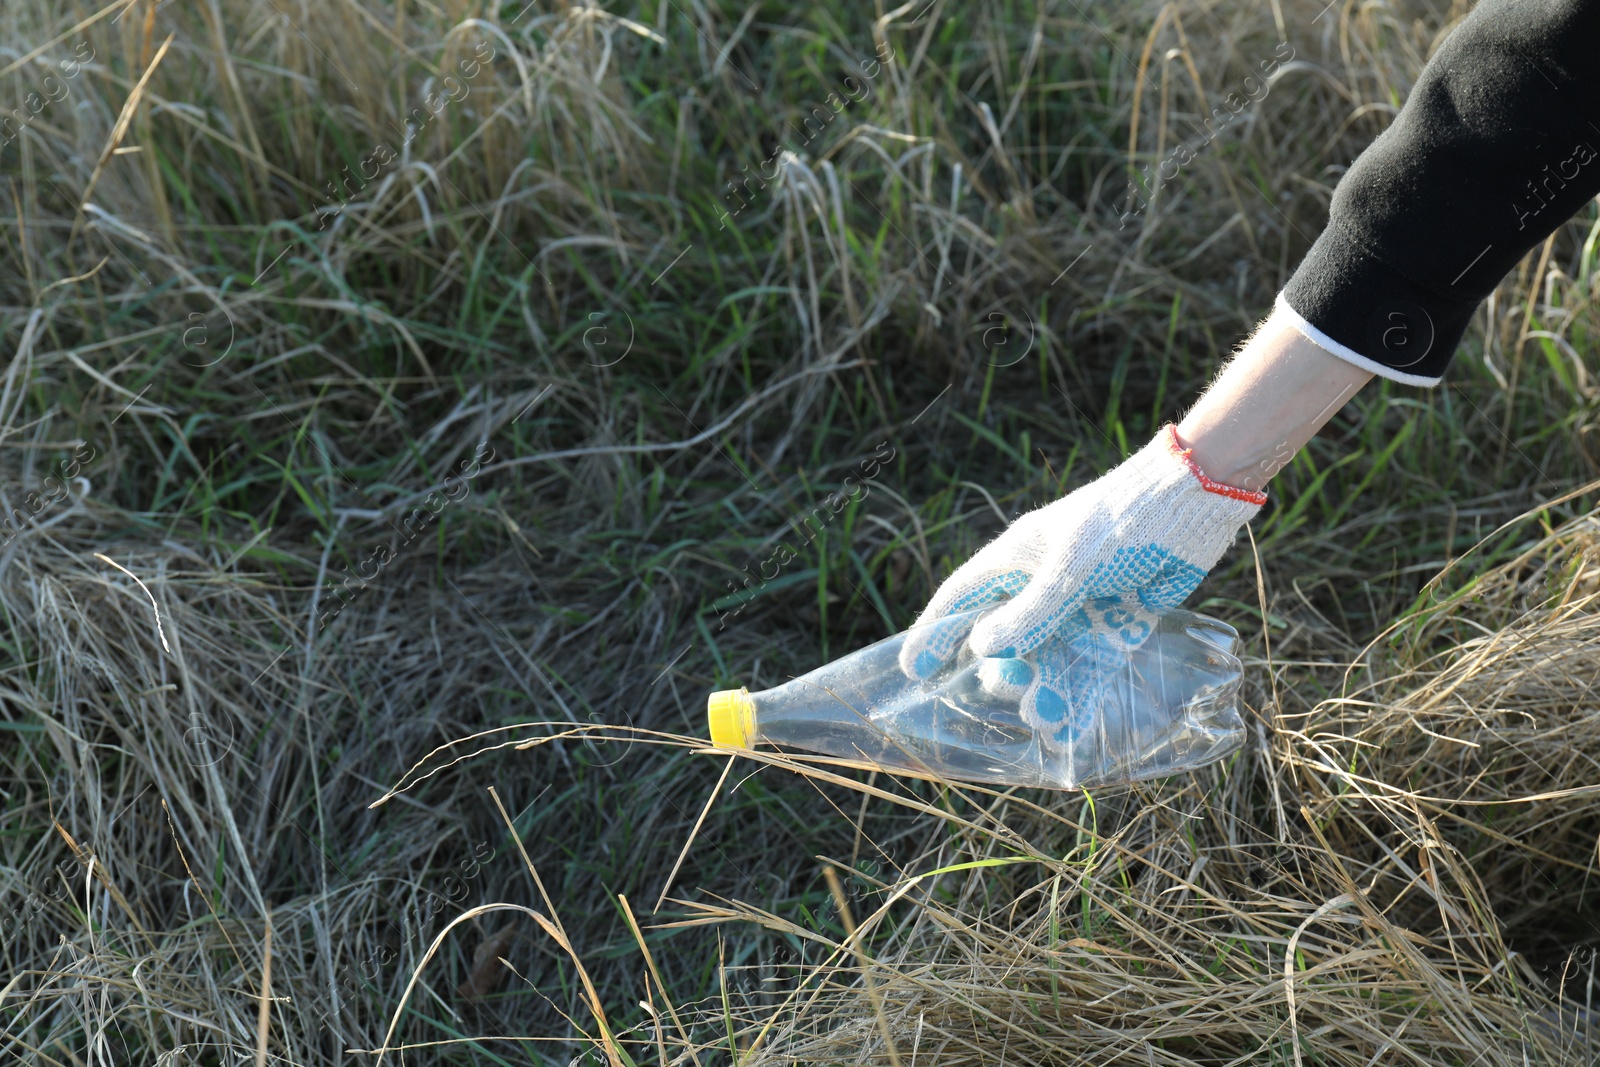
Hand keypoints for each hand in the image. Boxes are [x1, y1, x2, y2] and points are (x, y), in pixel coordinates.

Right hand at [898, 424, 1264, 737]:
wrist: (1194, 502)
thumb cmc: (1120, 522)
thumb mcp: (1069, 568)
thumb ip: (1030, 611)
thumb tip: (982, 647)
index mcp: (1017, 559)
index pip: (962, 599)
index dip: (936, 632)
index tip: (912, 669)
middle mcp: (1043, 585)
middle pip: (1006, 638)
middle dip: (1002, 670)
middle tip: (1008, 690)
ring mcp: (1080, 606)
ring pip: (1050, 659)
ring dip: (1044, 688)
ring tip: (1044, 718)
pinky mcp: (1117, 622)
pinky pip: (1092, 665)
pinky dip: (1082, 694)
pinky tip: (1072, 727)